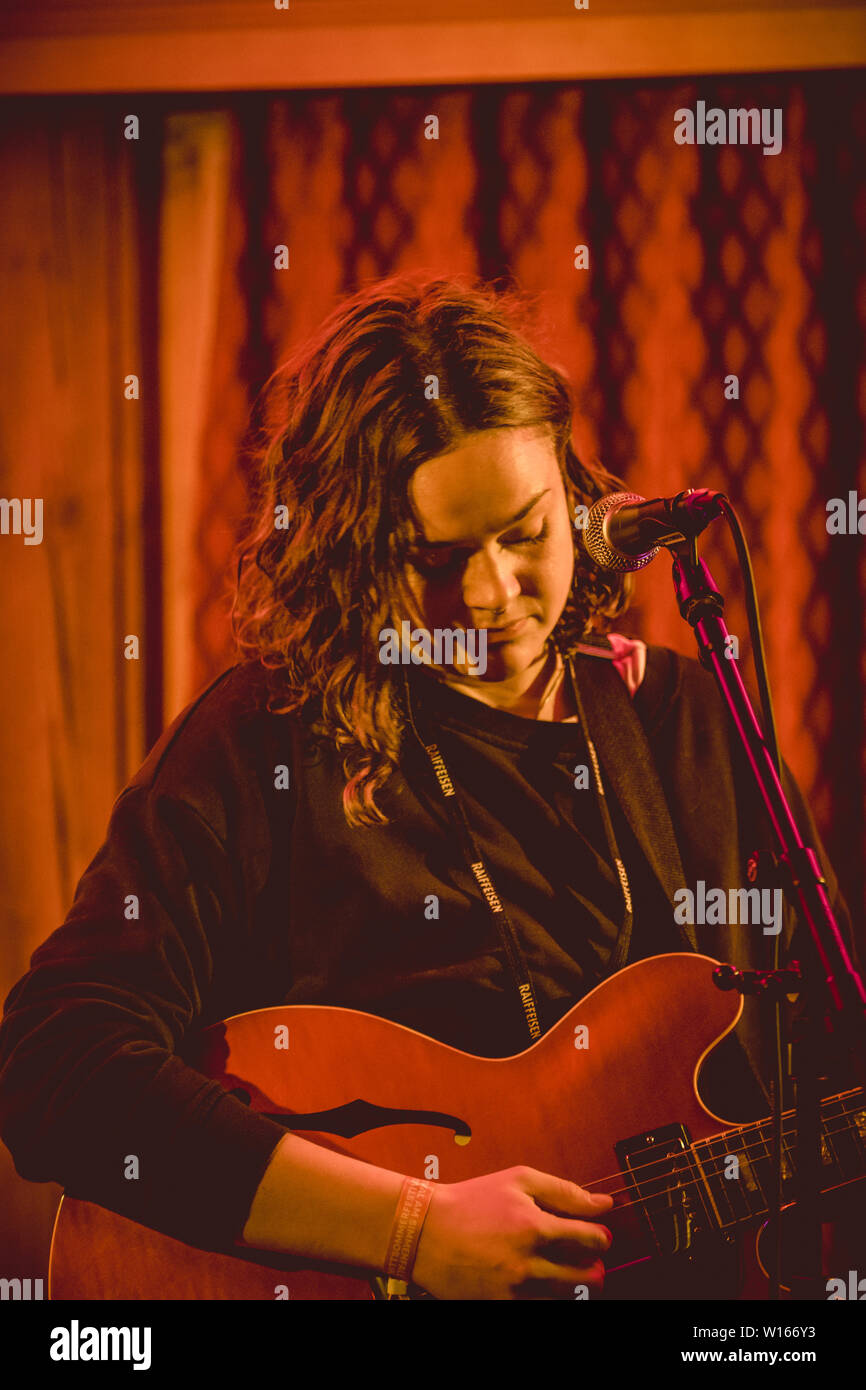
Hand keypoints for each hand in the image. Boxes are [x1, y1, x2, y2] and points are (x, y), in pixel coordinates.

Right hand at [410, 1165, 613, 1299]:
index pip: (590, 1239)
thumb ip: (564, 1191)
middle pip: (584, 1277)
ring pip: (564, 1297)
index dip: (601, 1238)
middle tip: (592, 1265)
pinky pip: (536, 1307)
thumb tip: (603, 1203)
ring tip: (569, 1276)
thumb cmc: (472, 1199)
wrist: (423, 1230)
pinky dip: (545, 1298)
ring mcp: (513, 1288)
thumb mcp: (518, 1180)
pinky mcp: (499, 1304)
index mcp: (535, 1226)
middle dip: (596, 1270)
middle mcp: (527, 1262)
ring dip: (575, 1287)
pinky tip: (540, 1286)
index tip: (599, 1237)